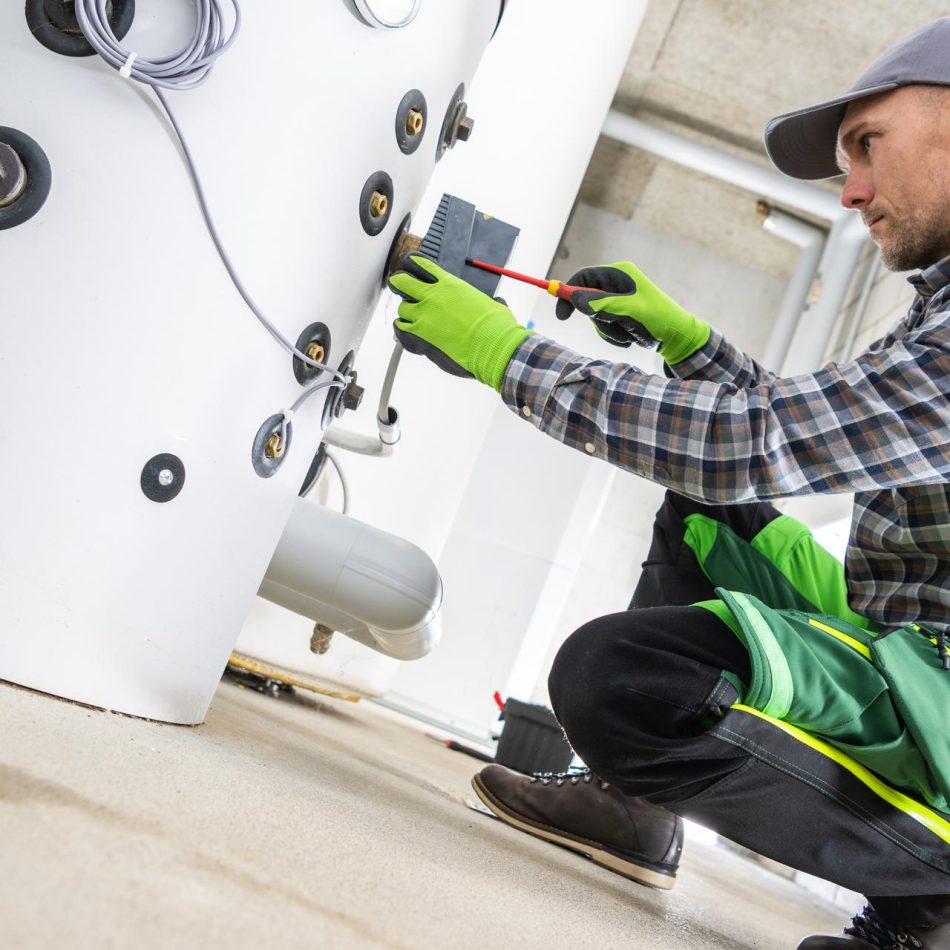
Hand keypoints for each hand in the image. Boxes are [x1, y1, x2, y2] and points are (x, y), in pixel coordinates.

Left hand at [388, 255, 532, 391]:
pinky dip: (403, 329)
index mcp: (449, 284)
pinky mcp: (419, 337)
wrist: (494, 348)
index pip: (418, 263)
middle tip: (405, 290)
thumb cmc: (496, 327)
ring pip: (401, 308)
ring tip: (418, 319)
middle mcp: (432, 297)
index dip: (410, 263)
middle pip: (400, 282)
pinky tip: (410, 331)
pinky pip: (399, 328)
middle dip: (400, 284)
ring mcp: (423, 317)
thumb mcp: (492, 304)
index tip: (411, 268)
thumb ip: (485, 301)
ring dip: (408, 313)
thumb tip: (496, 303)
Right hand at [555, 261, 709, 364]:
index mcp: (620, 274)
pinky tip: (630, 338)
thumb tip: (573, 298)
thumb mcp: (628, 311)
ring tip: (628, 334)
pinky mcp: (621, 315)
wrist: (676, 337)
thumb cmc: (656, 319)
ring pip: (596, 318)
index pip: (584, 277)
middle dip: (598, 319)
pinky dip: (614, 336)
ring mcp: (619, 301)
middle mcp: (617, 284)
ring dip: (609, 331)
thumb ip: (600, 304)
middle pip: (587, 301)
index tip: (562, 314)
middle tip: (612, 327)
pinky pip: (604, 327)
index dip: (569, 293)